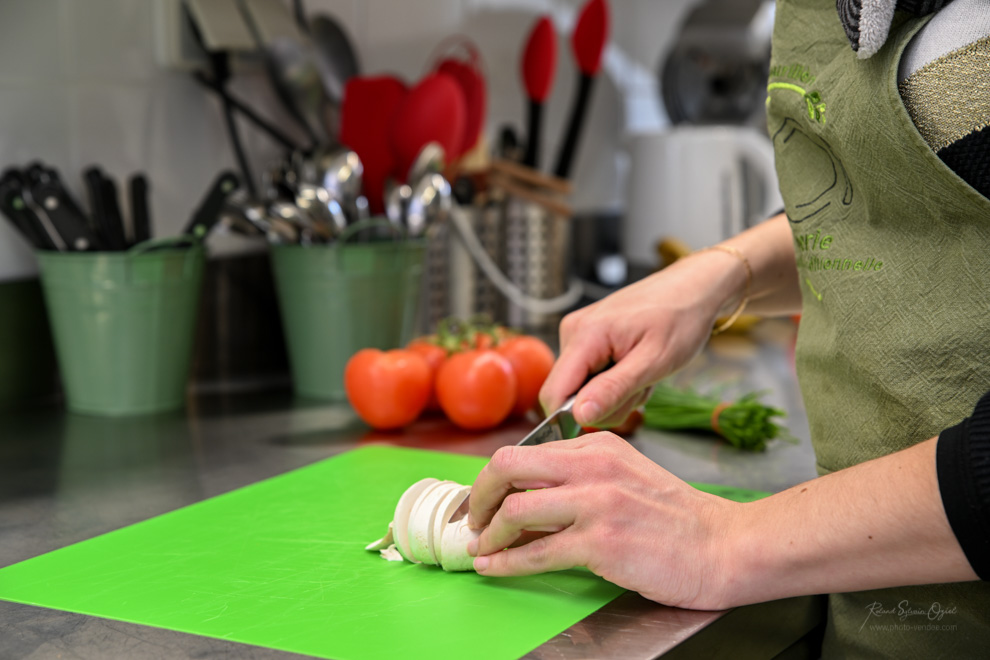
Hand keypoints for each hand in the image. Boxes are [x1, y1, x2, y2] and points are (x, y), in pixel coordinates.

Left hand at [466, 433, 739, 609]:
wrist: (724, 545)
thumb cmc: (676, 517)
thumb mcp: (626, 473)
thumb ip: (581, 473)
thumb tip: (528, 492)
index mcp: (597, 445)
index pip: (525, 451)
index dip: (493, 478)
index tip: (482, 499)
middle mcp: (592, 466)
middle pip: (508, 468)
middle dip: (479, 496)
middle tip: (472, 519)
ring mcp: (596, 503)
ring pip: (516, 510)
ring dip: (488, 535)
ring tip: (480, 549)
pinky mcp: (601, 542)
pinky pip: (536, 553)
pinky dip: (505, 564)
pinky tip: (493, 569)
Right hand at [541, 251, 744, 426]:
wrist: (693, 289)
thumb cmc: (680, 319)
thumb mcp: (654, 362)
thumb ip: (613, 389)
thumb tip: (579, 416)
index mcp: (585, 335)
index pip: (553, 393)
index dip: (575, 416)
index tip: (615, 410)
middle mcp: (573, 331)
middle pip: (568, 394)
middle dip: (605, 403)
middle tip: (641, 387)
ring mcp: (578, 333)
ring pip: (581, 388)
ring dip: (615, 393)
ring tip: (643, 373)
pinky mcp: (586, 336)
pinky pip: (589, 374)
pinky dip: (614, 380)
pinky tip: (635, 366)